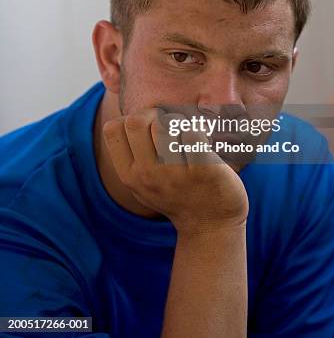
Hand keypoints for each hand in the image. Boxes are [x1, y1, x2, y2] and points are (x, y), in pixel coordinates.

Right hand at [103, 110, 248, 234]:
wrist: (212, 225)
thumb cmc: (179, 194)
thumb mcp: (145, 182)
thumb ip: (134, 155)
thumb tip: (130, 117)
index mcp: (130, 176)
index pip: (113, 128)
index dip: (132, 119)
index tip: (150, 129)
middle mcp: (147, 176)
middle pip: (136, 120)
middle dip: (154, 115)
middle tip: (171, 127)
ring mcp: (174, 175)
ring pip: (164, 124)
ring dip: (178, 121)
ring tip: (188, 134)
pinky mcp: (203, 170)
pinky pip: (193, 133)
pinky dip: (199, 130)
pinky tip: (205, 142)